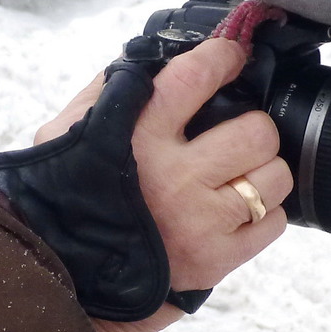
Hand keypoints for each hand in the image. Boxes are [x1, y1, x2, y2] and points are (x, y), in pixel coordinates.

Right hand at [35, 38, 292, 331]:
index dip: (224, 57)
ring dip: (264, 171)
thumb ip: (109, 90)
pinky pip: (273, 223)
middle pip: (256, 131)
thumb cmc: (67, 193)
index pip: (197, 76)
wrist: (56, 276)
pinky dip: (264, 213)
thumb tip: (152, 55)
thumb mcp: (69, 131)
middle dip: (254, 127)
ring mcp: (198, 223)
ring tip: (240, 175)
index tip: (234, 55)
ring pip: (274, 176)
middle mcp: (174, 178)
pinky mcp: (214, 261)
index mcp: (138, 137)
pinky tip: (237, 211)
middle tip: (238, 134)